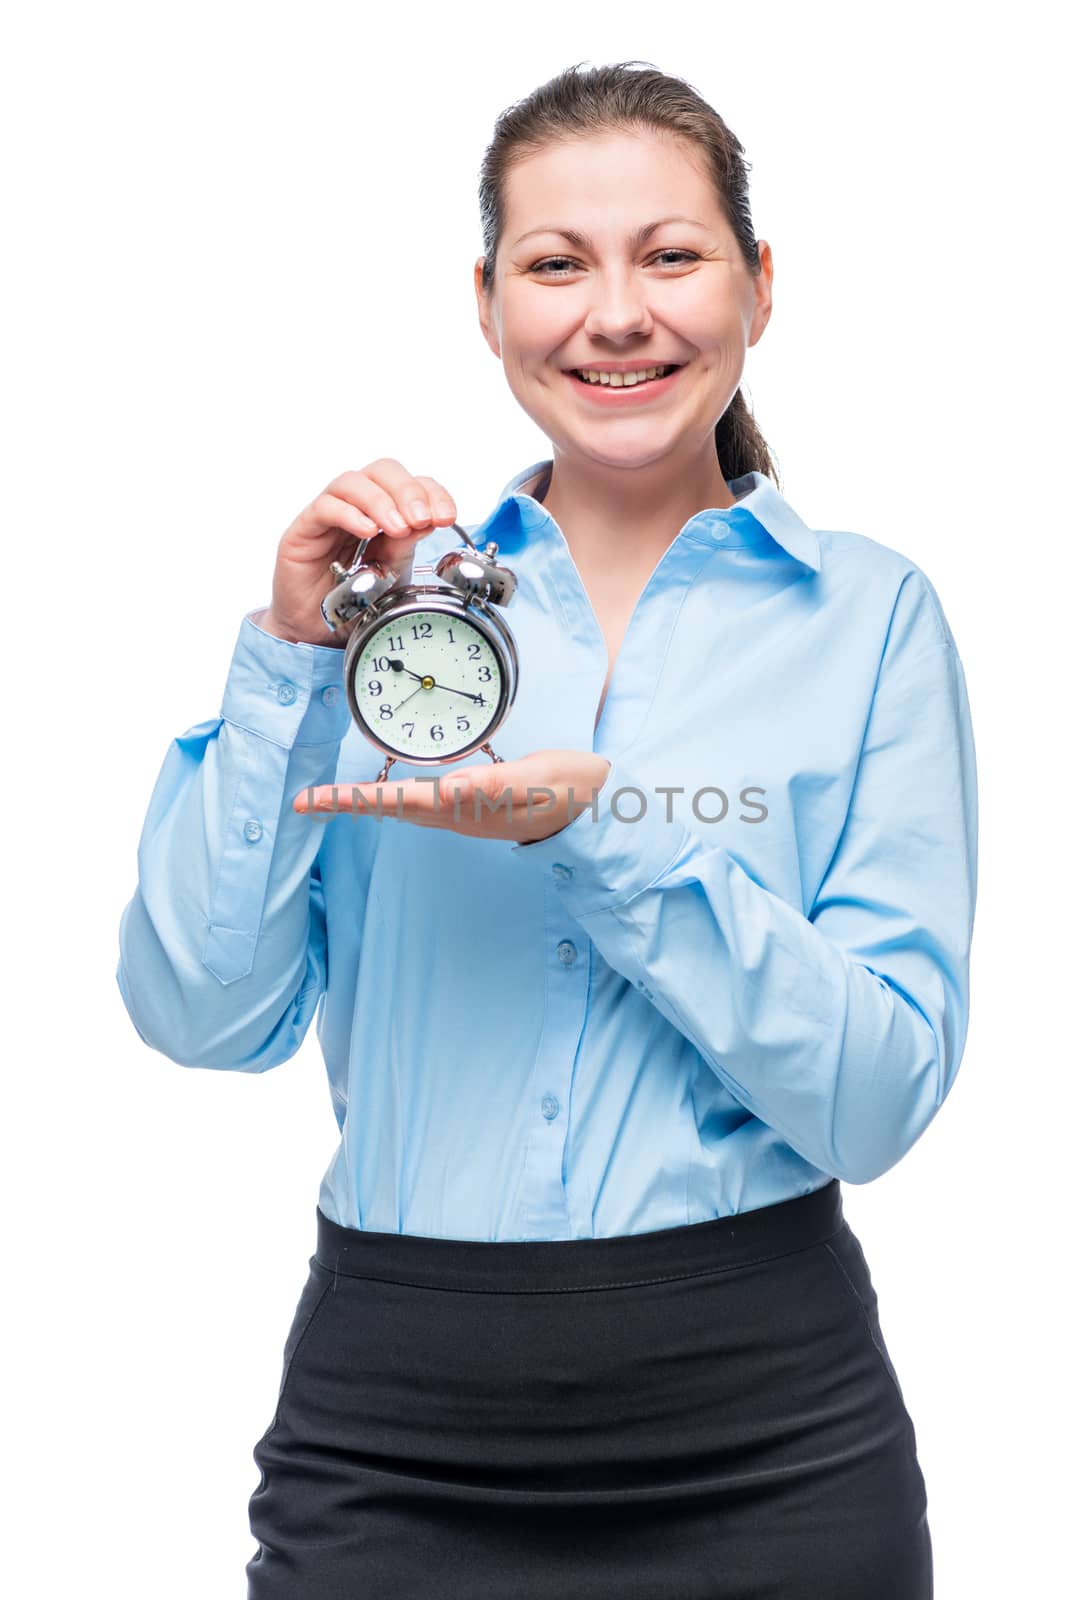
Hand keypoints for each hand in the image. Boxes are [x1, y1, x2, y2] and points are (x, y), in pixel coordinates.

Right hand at [260, 458, 458, 647]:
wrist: (319, 632)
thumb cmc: (354, 602)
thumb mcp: (392, 574)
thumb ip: (406, 545)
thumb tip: (430, 519)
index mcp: (385, 513)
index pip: (411, 484)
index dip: (432, 493)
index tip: (446, 516)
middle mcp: (357, 506)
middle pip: (383, 471)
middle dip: (408, 492)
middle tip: (421, 519)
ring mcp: (329, 515)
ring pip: (353, 482)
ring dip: (381, 502)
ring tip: (398, 529)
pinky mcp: (305, 529)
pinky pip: (325, 507)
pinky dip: (350, 514)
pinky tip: (367, 531)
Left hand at [293, 749, 611, 844]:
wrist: (599, 809)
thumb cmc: (570, 789)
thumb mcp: (538, 779)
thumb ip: (494, 785)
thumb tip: (448, 791)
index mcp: (464, 806)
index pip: (395, 801)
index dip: (351, 800)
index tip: (311, 801)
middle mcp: (456, 814)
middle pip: (389, 808)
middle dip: (345, 804)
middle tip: (302, 802)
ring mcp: (464, 814)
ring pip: (401, 807)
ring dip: (364, 802)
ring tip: (329, 798)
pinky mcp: (473, 805)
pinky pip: (419, 802)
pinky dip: (391, 797)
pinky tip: (384, 792)